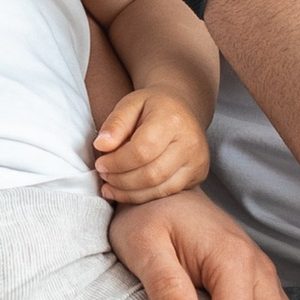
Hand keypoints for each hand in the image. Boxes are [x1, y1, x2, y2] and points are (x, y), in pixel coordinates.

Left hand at [92, 87, 210, 203]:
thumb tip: (101, 146)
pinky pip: (167, 193)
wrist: (183, 108)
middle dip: (121, 180)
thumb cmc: (152, 106)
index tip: (100, 163)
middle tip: (104, 175)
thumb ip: (115, 123)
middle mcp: (190, 142)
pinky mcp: (199, 174)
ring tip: (110, 185)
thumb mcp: (130, 103)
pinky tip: (125, 191)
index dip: (117, 162)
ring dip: (129, 192)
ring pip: (159, 189)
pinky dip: (143, 196)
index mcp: (172, 119)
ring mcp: (197, 160)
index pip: (142, 151)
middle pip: (151, 174)